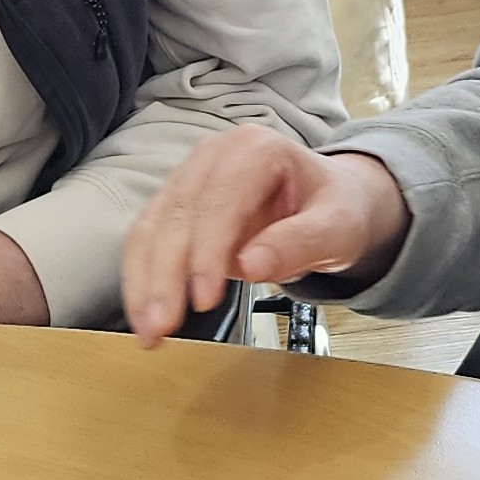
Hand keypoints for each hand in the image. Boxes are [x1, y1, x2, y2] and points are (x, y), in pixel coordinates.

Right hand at [119, 125, 410, 345]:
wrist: (328, 201)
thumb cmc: (335, 208)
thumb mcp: (337, 227)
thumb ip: (299, 243)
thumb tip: (252, 266)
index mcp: (256, 149)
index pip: (220, 201)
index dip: (207, 252)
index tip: (204, 299)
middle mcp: (214, 156)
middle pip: (178, 215)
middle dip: (165, 275)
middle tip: (162, 326)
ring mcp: (189, 177)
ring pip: (152, 228)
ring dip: (144, 282)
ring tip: (149, 330)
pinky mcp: (175, 205)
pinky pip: (148, 240)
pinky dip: (142, 279)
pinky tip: (145, 313)